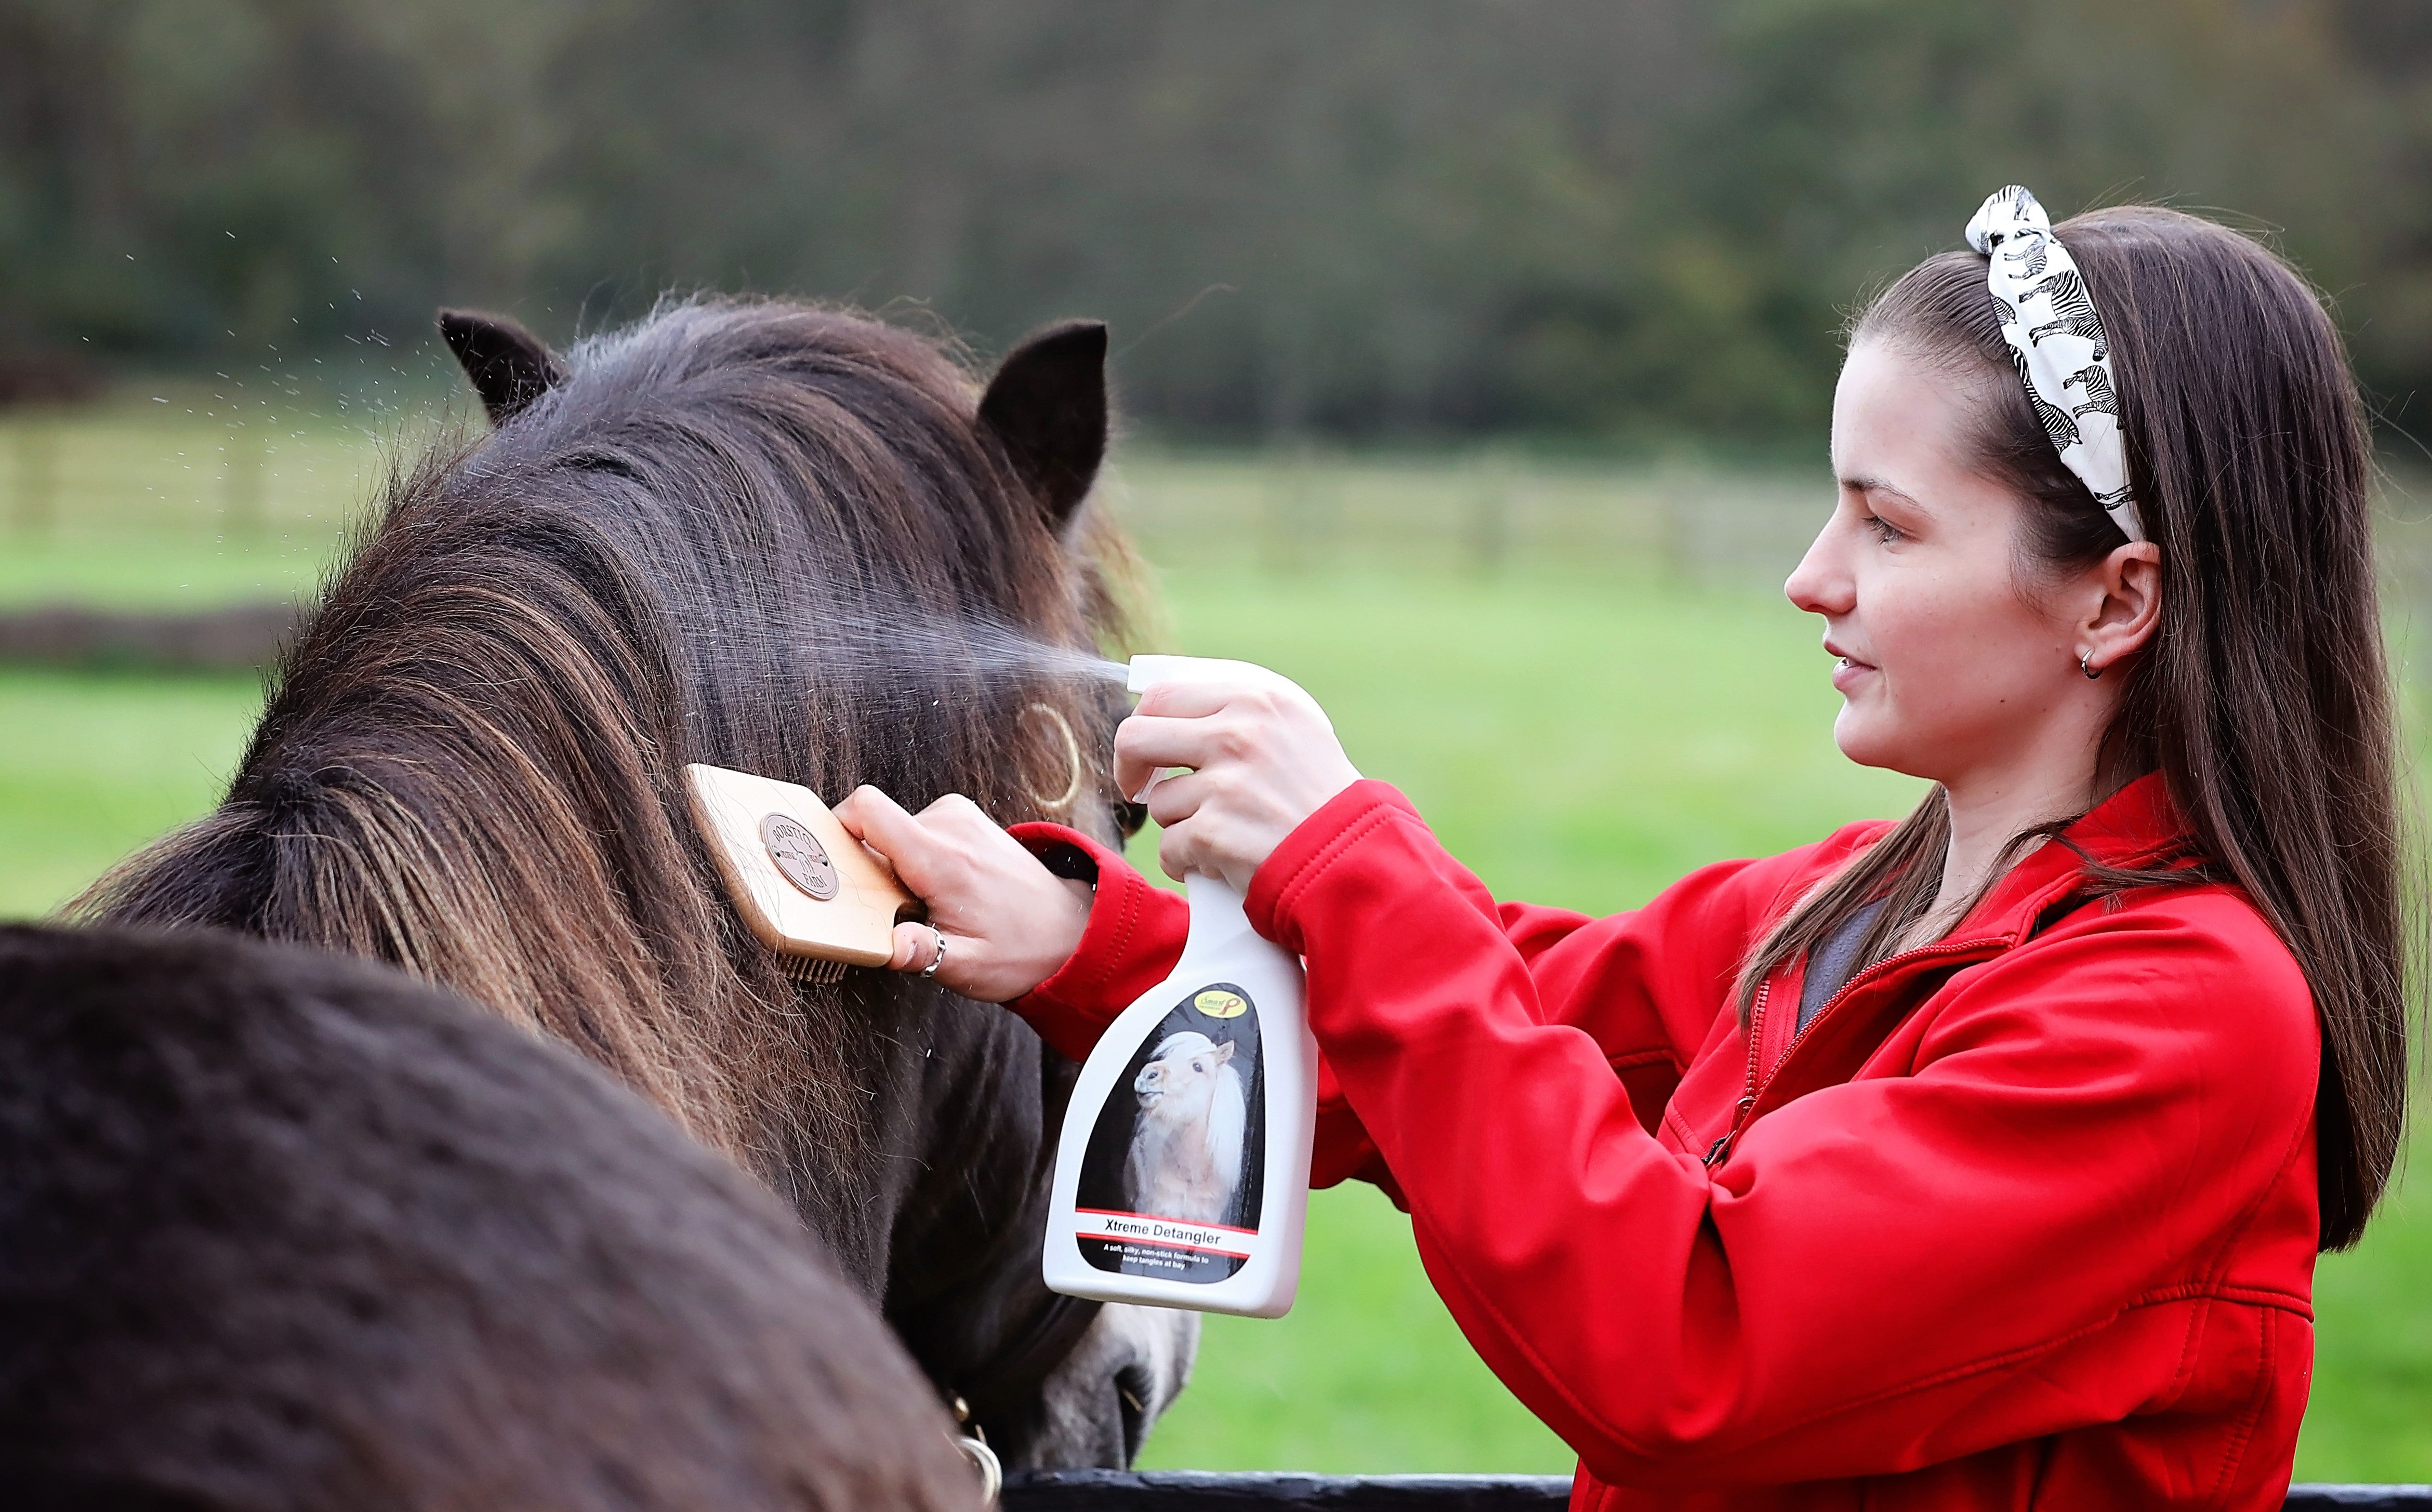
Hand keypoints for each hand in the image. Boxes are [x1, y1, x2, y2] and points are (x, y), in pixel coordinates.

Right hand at [832, 786, 1094, 1002]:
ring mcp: (960, 815)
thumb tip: (888, 947)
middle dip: (871, 867)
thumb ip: (923, 953)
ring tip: (925, 902)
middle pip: (875, 827)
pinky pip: (917, 828)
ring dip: (896, 864)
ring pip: (896, 830)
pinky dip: (916, 856)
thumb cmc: (1020, 950)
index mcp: (941, 856)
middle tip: (894, 909)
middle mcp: (949, 824)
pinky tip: (939, 889)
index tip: (832, 865)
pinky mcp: (966, 817)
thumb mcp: (967, 966)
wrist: (1070, 930)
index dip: (835, 829)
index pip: (866, 809)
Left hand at [1113, 678, 1360, 889]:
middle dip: (1130, 768)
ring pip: (1159, 801)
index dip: (1146, 723)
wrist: (1355, 857)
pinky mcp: (1214, 833)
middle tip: (1140, 788)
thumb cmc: (1321, 794)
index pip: (1164, 694)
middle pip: (1135, 737)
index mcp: (1256, 698)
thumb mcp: (1294, 727)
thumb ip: (1236, 707)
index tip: (1150, 750)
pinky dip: (1189, 862)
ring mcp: (1225, 784)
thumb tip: (1161, 701)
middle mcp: (1239, 733)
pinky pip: (1171, 847)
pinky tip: (1223, 862)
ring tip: (1224, 832)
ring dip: (1181, 823)